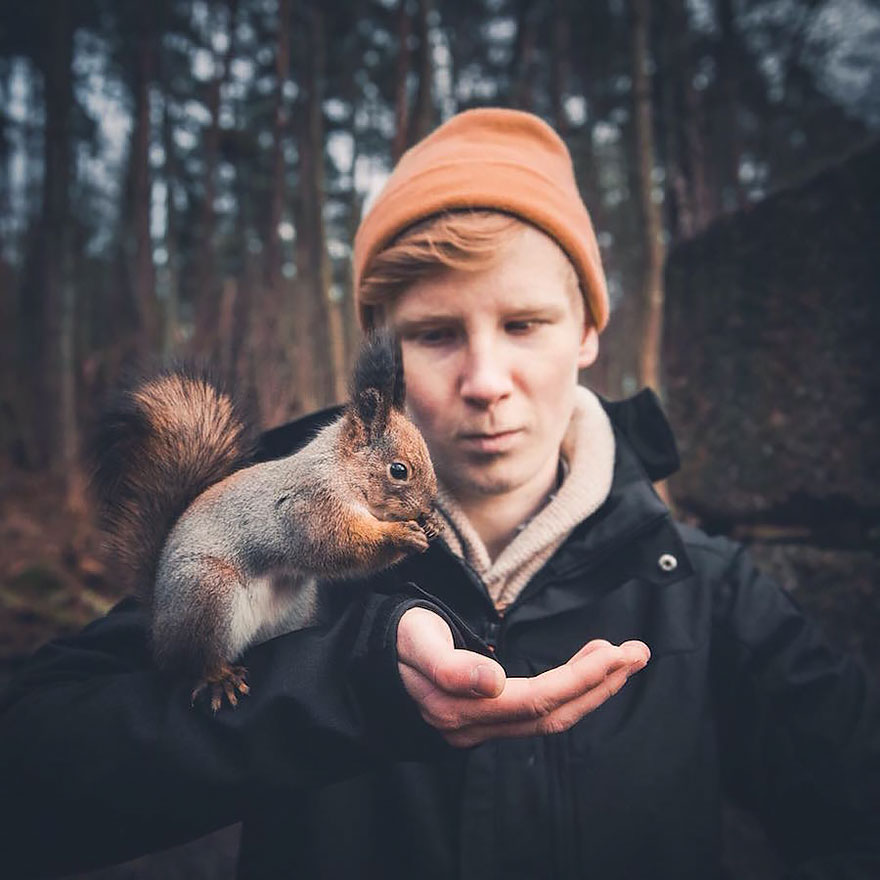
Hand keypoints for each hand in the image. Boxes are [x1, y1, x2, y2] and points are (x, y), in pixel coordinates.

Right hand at [397, 607, 649, 747]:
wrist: (370, 659)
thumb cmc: (394, 639)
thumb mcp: (415, 639)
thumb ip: (450, 664)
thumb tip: (494, 682)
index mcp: (459, 706)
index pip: (536, 698)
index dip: (581, 679)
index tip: (618, 653)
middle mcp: (474, 726)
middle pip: (552, 712)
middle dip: (600, 684)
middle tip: (639, 652)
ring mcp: (479, 728)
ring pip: (548, 717)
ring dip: (591, 689)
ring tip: (621, 657)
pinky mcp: (484, 720)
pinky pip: (535, 713)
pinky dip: (569, 692)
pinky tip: (585, 669)